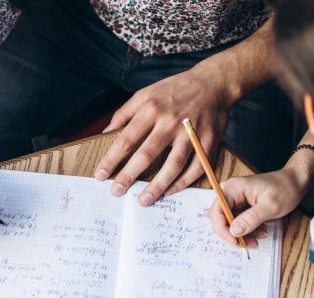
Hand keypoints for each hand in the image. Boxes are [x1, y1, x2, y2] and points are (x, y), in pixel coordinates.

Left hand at [94, 65, 233, 205]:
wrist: (213, 82)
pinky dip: (182, 182)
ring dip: (157, 186)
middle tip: (116, 192)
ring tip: (143, 200)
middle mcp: (170, 121)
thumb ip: (124, 113)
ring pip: (173, 165)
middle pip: (147, 154)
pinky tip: (169, 191)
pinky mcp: (209, 141)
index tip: (100, 175)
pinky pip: (196, 167)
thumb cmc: (174, 90)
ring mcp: (191, 132)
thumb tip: (105, 133)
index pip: (127, 139)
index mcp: (151, 109)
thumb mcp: (145, 94)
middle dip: (129, 176)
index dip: (112, 159)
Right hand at [208, 168, 309, 246]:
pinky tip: (260, 231)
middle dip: (233, 234)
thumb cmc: (284, 189)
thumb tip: (234, 231)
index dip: (222, 229)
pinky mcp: (240, 206)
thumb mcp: (270, 206)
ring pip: (229, 223)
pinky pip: (237, 222)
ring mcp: (234, 200)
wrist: (294, 182)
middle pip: (220, 219)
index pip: (216, 212)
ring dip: (242, 234)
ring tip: (260, 237)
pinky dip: (247, 230)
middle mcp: (229, 193)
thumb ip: (251, 218)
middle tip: (248, 244)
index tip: (235, 241)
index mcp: (232, 188)